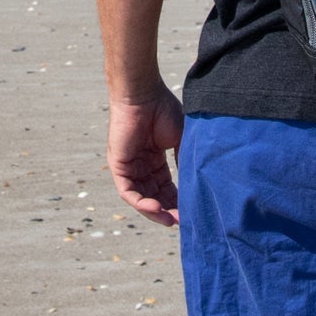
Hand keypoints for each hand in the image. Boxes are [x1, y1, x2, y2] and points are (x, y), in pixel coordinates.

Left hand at [107, 87, 186, 226]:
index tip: (192, 212)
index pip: (167, 188)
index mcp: (155, 160)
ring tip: (171, 220)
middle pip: (154, 197)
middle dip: (169, 211)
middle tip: (184, 222)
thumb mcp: (181, 140)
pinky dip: (141, 203)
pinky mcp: (118, 166)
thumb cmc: (163, 109)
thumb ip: (186, 161)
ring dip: (155, 212)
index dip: (178, 202)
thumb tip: (198, 185)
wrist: (144, 94)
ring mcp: (129, 167)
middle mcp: (141, 166)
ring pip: (141, 198)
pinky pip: (128, 192)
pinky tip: (156, 208)